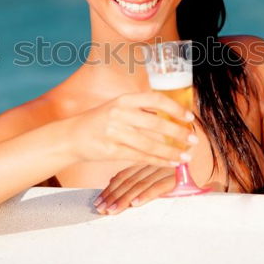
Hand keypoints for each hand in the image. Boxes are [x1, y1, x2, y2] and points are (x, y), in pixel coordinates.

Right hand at [67, 91, 197, 167]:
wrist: (71, 137)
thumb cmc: (99, 121)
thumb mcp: (116, 108)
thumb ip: (140, 111)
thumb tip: (170, 117)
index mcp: (123, 99)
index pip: (155, 100)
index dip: (174, 108)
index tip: (189, 117)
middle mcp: (119, 114)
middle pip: (156, 124)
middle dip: (178, 133)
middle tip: (193, 140)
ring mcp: (115, 133)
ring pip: (151, 144)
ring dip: (171, 151)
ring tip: (186, 156)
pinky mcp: (112, 151)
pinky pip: (141, 157)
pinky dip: (158, 161)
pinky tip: (170, 163)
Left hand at [93, 164, 175, 214]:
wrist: (201, 159)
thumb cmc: (177, 169)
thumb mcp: (154, 170)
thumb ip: (136, 174)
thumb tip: (112, 181)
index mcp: (145, 160)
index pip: (124, 175)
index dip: (110, 189)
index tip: (99, 201)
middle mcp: (153, 163)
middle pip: (128, 181)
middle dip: (113, 196)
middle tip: (101, 209)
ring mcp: (164, 169)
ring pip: (140, 185)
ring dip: (124, 199)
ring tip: (112, 211)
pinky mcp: (177, 177)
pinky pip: (159, 187)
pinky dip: (146, 195)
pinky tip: (135, 204)